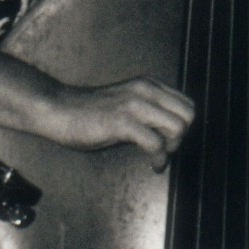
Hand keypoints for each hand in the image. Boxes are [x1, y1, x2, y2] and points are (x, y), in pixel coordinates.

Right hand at [47, 77, 194, 171]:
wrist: (60, 109)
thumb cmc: (90, 111)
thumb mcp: (127, 102)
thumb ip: (149, 109)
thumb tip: (172, 129)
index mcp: (148, 85)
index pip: (187, 103)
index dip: (183, 125)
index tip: (169, 139)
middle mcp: (145, 90)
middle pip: (188, 115)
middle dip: (182, 136)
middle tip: (166, 148)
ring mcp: (134, 104)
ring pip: (178, 127)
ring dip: (172, 148)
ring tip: (158, 156)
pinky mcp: (122, 121)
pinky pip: (156, 143)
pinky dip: (159, 158)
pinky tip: (151, 163)